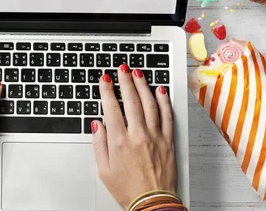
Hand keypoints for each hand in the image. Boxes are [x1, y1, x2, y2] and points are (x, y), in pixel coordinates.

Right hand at [92, 64, 176, 208]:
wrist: (152, 202)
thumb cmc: (128, 189)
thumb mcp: (104, 169)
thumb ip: (99, 144)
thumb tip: (97, 125)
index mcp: (119, 141)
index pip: (112, 107)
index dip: (107, 90)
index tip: (105, 79)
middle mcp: (138, 135)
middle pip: (132, 100)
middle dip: (125, 81)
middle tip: (123, 68)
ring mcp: (155, 136)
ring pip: (150, 104)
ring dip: (143, 86)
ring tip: (138, 74)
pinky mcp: (168, 141)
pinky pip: (167, 116)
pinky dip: (164, 101)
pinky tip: (160, 91)